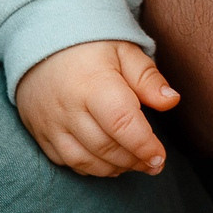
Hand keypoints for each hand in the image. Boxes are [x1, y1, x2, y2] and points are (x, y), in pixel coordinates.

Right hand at [13, 40, 179, 176]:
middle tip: (154, 164)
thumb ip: (147, 78)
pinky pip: (65, 161)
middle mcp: (68, 107)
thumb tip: (172, 101)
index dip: (144, 145)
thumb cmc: (91, 48)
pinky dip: (89, 168)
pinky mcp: (40, 133)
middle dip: (134, 161)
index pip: (122, 123)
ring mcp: (51, 123)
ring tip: (133, 164)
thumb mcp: (124, 51)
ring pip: (84, 160)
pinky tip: (107, 162)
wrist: (42, 44)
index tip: (160, 157)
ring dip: (113, 168)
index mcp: (93, 83)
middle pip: (105, 146)